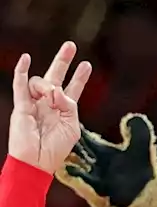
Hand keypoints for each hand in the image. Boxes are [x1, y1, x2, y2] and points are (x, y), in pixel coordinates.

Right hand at [9, 42, 92, 173]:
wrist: (37, 161)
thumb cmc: (56, 149)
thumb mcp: (72, 127)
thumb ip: (69, 106)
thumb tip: (57, 89)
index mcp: (65, 110)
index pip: (73, 89)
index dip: (79, 77)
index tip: (87, 65)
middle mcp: (49, 103)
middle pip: (56, 76)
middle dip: (63, 61)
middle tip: (70, 45)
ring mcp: (35, 103)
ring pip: (40, 82)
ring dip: (47, 86)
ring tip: (51, 97)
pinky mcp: (21, 106)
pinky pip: (20, 85)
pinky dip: (21, 71)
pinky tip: (25, 59)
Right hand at [62, 114, 156, 206]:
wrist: (145, 204)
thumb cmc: (142, 176)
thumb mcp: (142, 150)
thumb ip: (140, 131)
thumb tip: (131, 117)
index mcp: (99, 149)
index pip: (80, 132)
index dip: (70, 121)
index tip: (57, 107)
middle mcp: (90, 161)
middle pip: (69, 145)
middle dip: (59, 135)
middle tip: (47, 122)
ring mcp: (88, 175)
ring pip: (69, 161)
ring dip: (63, 154)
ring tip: (53, 143)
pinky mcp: (92, 191)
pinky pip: (77, 181)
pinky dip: (71, 175)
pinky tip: (65, 168)